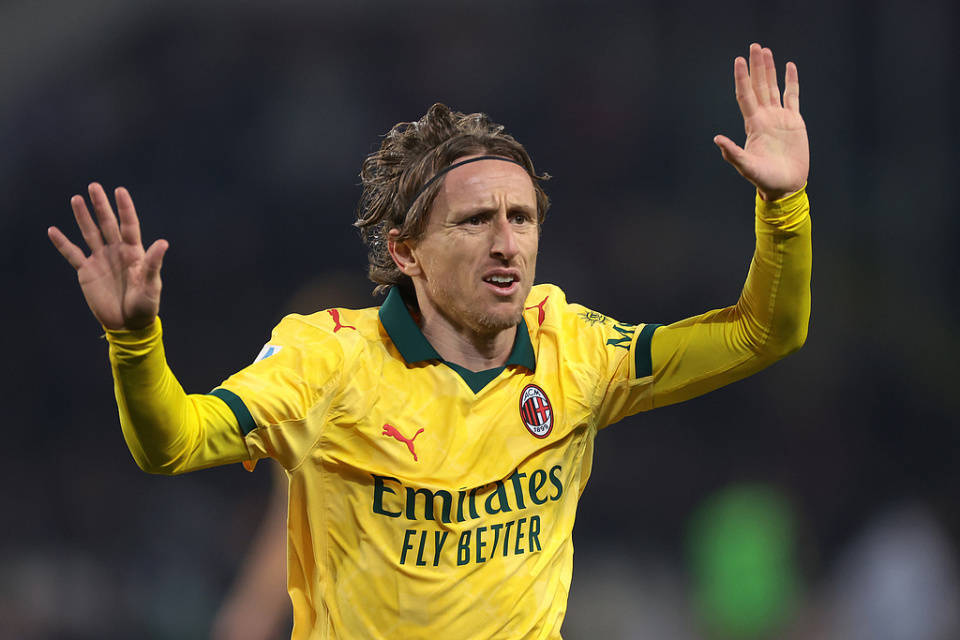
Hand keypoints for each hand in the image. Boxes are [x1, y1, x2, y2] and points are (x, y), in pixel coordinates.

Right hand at [48, 183, 168, 329]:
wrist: (128, 323)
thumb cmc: (145, 305)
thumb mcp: (152, 285)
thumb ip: (154, 264)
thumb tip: (163, 242)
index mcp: (134, 253)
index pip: (129, 225)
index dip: (125, 208)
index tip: (120, 190)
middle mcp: (117, 252)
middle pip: (107, 224)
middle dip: (101, 206)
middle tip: (94, 186)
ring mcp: (101, 260)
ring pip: (90, 233)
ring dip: (83, 217)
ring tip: (76, 199)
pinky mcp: (87, 271)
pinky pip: (72, 254)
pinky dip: (63, 243)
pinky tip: (53, 230)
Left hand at [714, 43, 808, 200]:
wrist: (785, 185)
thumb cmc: (764, 179)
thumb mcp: (747, 167)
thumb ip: (733, 154)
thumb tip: (717, 140)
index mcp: (753, 125)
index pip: (745, 95)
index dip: (741, 78)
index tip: (738, 61)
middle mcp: (765, 117)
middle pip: (759, 86)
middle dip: (756, 67)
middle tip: (754, 46)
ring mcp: (779, 118)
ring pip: (773, 87)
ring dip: (770, 70)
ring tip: (766, 51)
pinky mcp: (794, 121)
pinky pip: (793, 96)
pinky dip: (791, 81)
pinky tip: (789, 66)